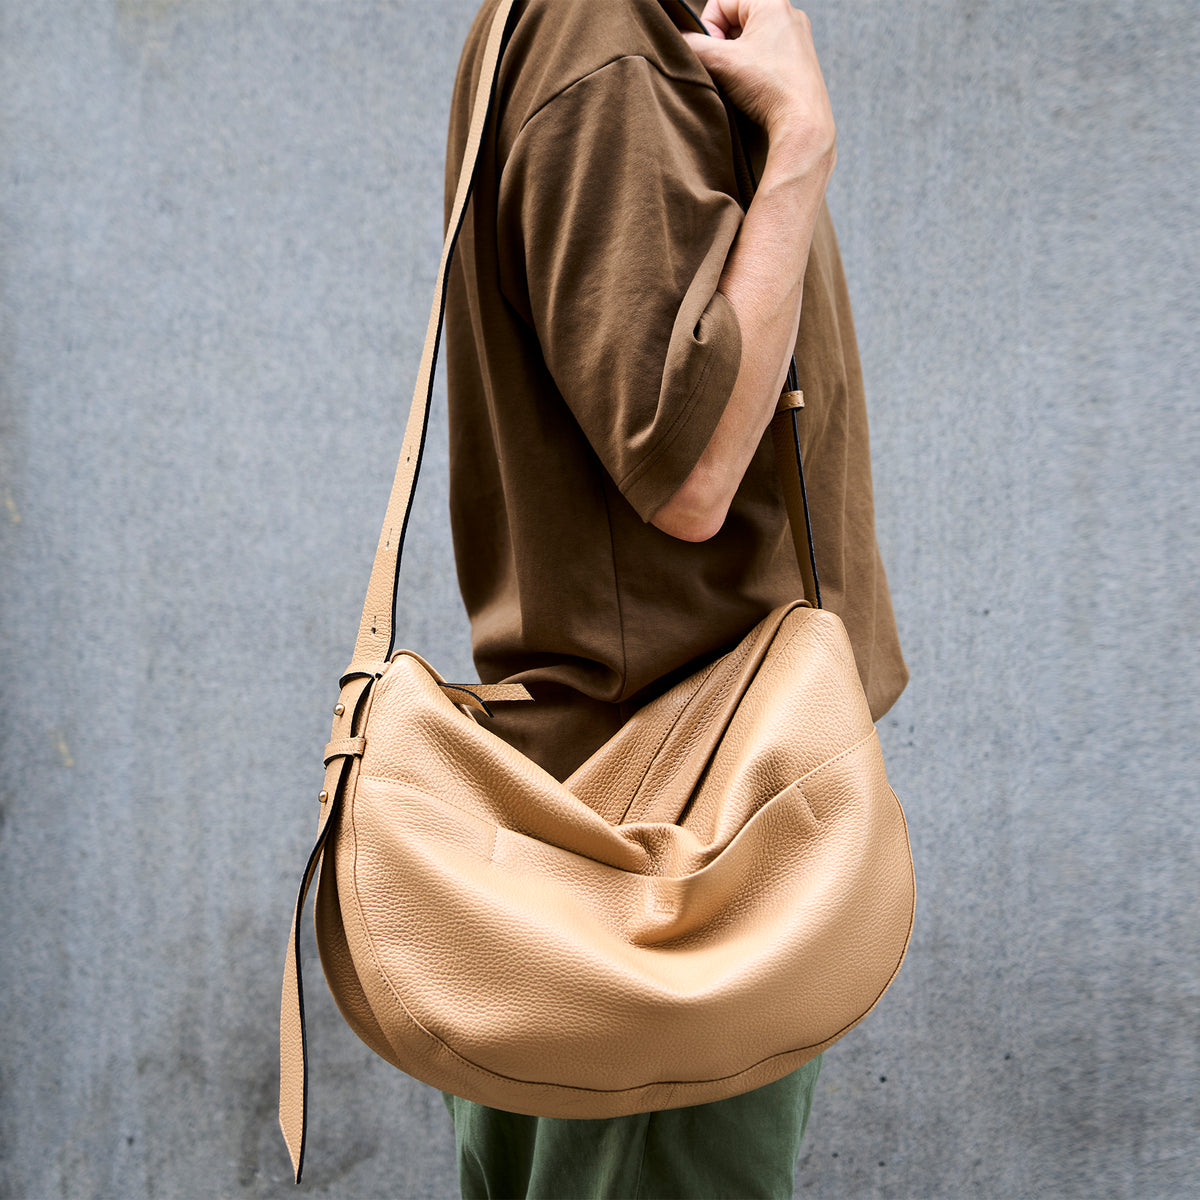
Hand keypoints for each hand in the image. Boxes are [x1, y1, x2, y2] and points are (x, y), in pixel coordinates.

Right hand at [681, 0, 835, 178]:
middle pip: (736, 21)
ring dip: (736, 60)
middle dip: (723, 46)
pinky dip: (753, 71)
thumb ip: (693, 46)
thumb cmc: (770, 88)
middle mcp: (789, 15)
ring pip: (750, 41)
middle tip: (724, 70)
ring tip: (741, 83)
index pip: (722, 2)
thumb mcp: (721, 62)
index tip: (713, 55)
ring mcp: (797, 39)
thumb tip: (678, 40)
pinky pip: (765, 57)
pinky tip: (755, 90)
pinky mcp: (800, 63)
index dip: (709, 28)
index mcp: (772, 3)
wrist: (803, 124)